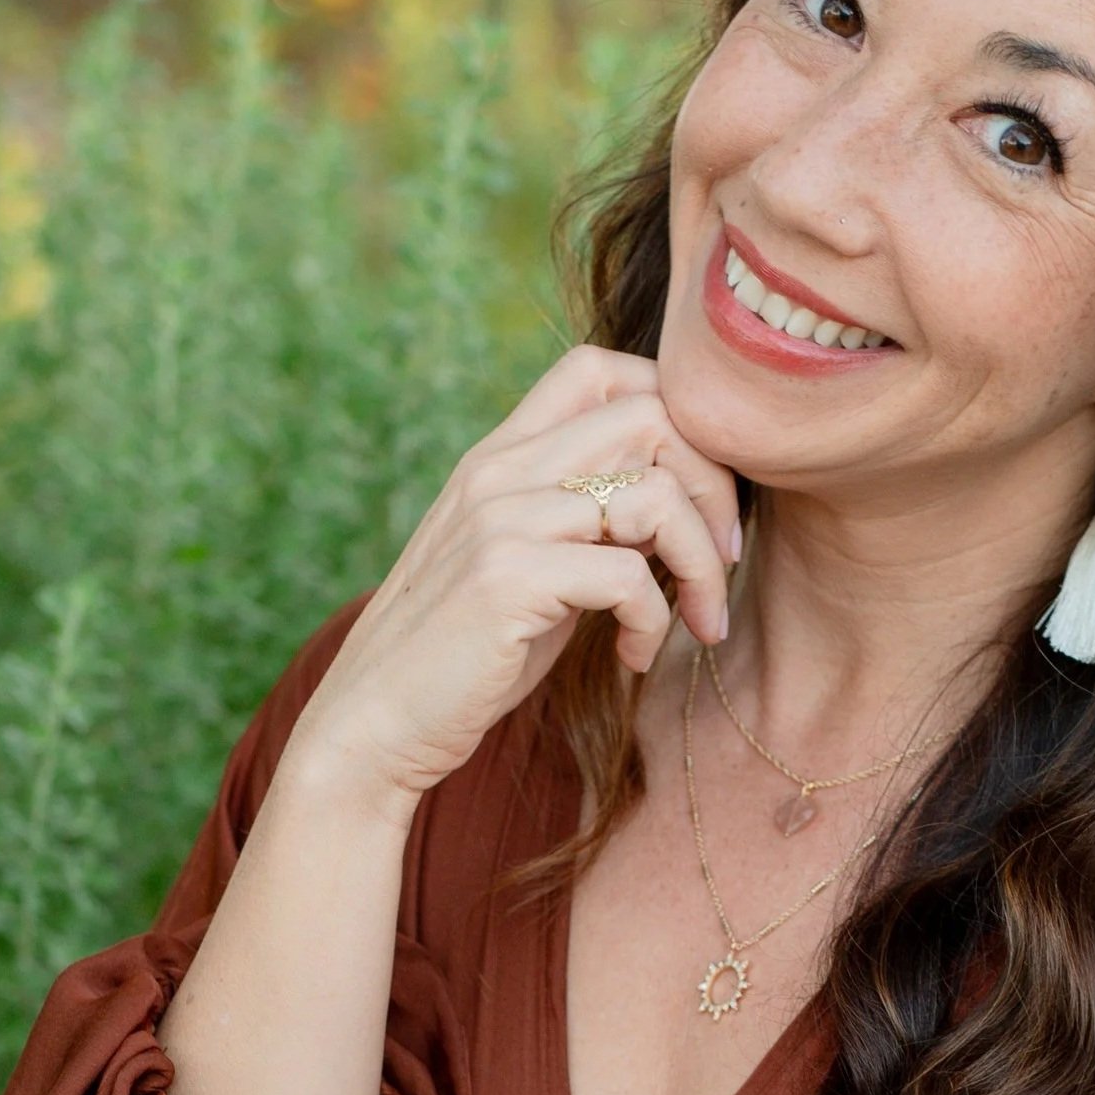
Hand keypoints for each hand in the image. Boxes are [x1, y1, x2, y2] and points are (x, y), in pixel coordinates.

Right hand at [283, 346, 739, 811]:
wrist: (372, 724)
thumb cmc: (463, 655)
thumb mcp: (524, 564)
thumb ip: (580, 519)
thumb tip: (675, 501)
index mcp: (501, 457)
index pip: (602, 370)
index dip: (679, 419)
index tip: (701, 501)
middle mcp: (499, 471)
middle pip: (652, 416)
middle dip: (715, 490)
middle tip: (721, 564)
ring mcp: (500, 520)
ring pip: (654, 497)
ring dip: (701, 566)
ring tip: (696, 621)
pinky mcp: (507, 580)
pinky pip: (629, 576)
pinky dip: (655, 622)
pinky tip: (634, 657)